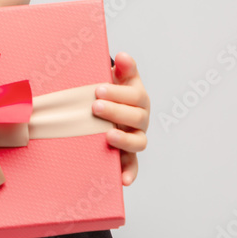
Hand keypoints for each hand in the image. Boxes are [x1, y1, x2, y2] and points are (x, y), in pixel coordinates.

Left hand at [92, 52, 149, 185]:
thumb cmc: (112, 92)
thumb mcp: (118, 78)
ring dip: (124, 140)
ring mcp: (135, 138)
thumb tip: (123, 57)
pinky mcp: (128, 156)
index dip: (118, 93)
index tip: (97, 89)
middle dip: (116, 111)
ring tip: (108, 136)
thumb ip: (123, 68)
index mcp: (139, 99)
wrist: (109, 108)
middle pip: (136, 117)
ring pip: (138, 142)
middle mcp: (141, 119)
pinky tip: (122, 180)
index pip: (134, 96)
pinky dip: (129, 174)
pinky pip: (132, 166)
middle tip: (95, 106)